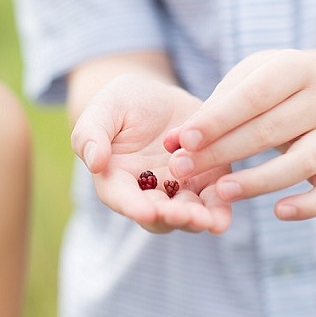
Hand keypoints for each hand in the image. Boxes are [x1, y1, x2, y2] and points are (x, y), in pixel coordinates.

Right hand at [71, 74, 231, 233]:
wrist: (157, 96)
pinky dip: (220, 209)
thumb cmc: (121, 102)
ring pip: (188, 215)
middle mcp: (147, 193)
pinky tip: (224, 214)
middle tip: (186, 216)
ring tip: (210, 220)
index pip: (122, 199)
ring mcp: (178, 190)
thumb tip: (94, 161)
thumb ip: (91, 134)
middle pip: (158, 216)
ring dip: (198, 219)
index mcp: (116, 179)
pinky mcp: (206, 181)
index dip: (134, 207)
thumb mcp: (103, 109)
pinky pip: (214, 200)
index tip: (145, 212)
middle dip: (172, 217)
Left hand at [164, 49, 315, 220]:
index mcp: (297, 67)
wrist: (310, 89)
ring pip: (300, 164)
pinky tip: (279, 212)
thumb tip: (171, 144)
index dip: (218, 120)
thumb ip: (207, 113)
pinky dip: (311, 206)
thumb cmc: (262, 86)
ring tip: (221, 192)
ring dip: (258, 181)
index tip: (184, 140)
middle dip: (222, 152)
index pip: (254, 96)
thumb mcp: (238, 84)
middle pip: (270, 130)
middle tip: (183, 169)